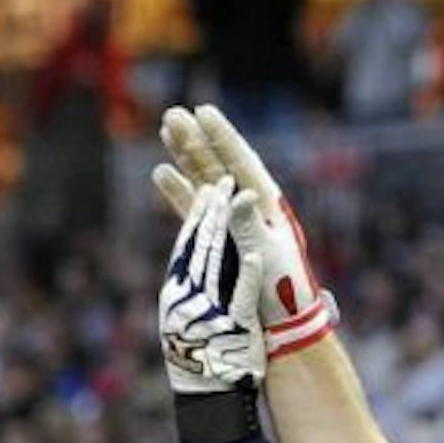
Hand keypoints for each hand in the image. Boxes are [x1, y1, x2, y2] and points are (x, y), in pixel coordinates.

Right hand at [154, 104, 336, 358]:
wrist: (279, 330)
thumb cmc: (282, 294)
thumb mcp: (269, 256)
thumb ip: (250, 225)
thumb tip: (239, 193)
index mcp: (268, 207)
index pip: (242, 162)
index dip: (222, 137)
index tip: (203, 111)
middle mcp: (248, 210)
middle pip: (218, 166)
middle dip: (195, 140)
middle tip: (172, 114)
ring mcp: (231, 225)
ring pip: (204, 182)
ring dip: (185, 157)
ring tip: (165, 129)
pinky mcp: (216, 243)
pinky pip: (195, 212)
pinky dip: (178, 193)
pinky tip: (161, 174)